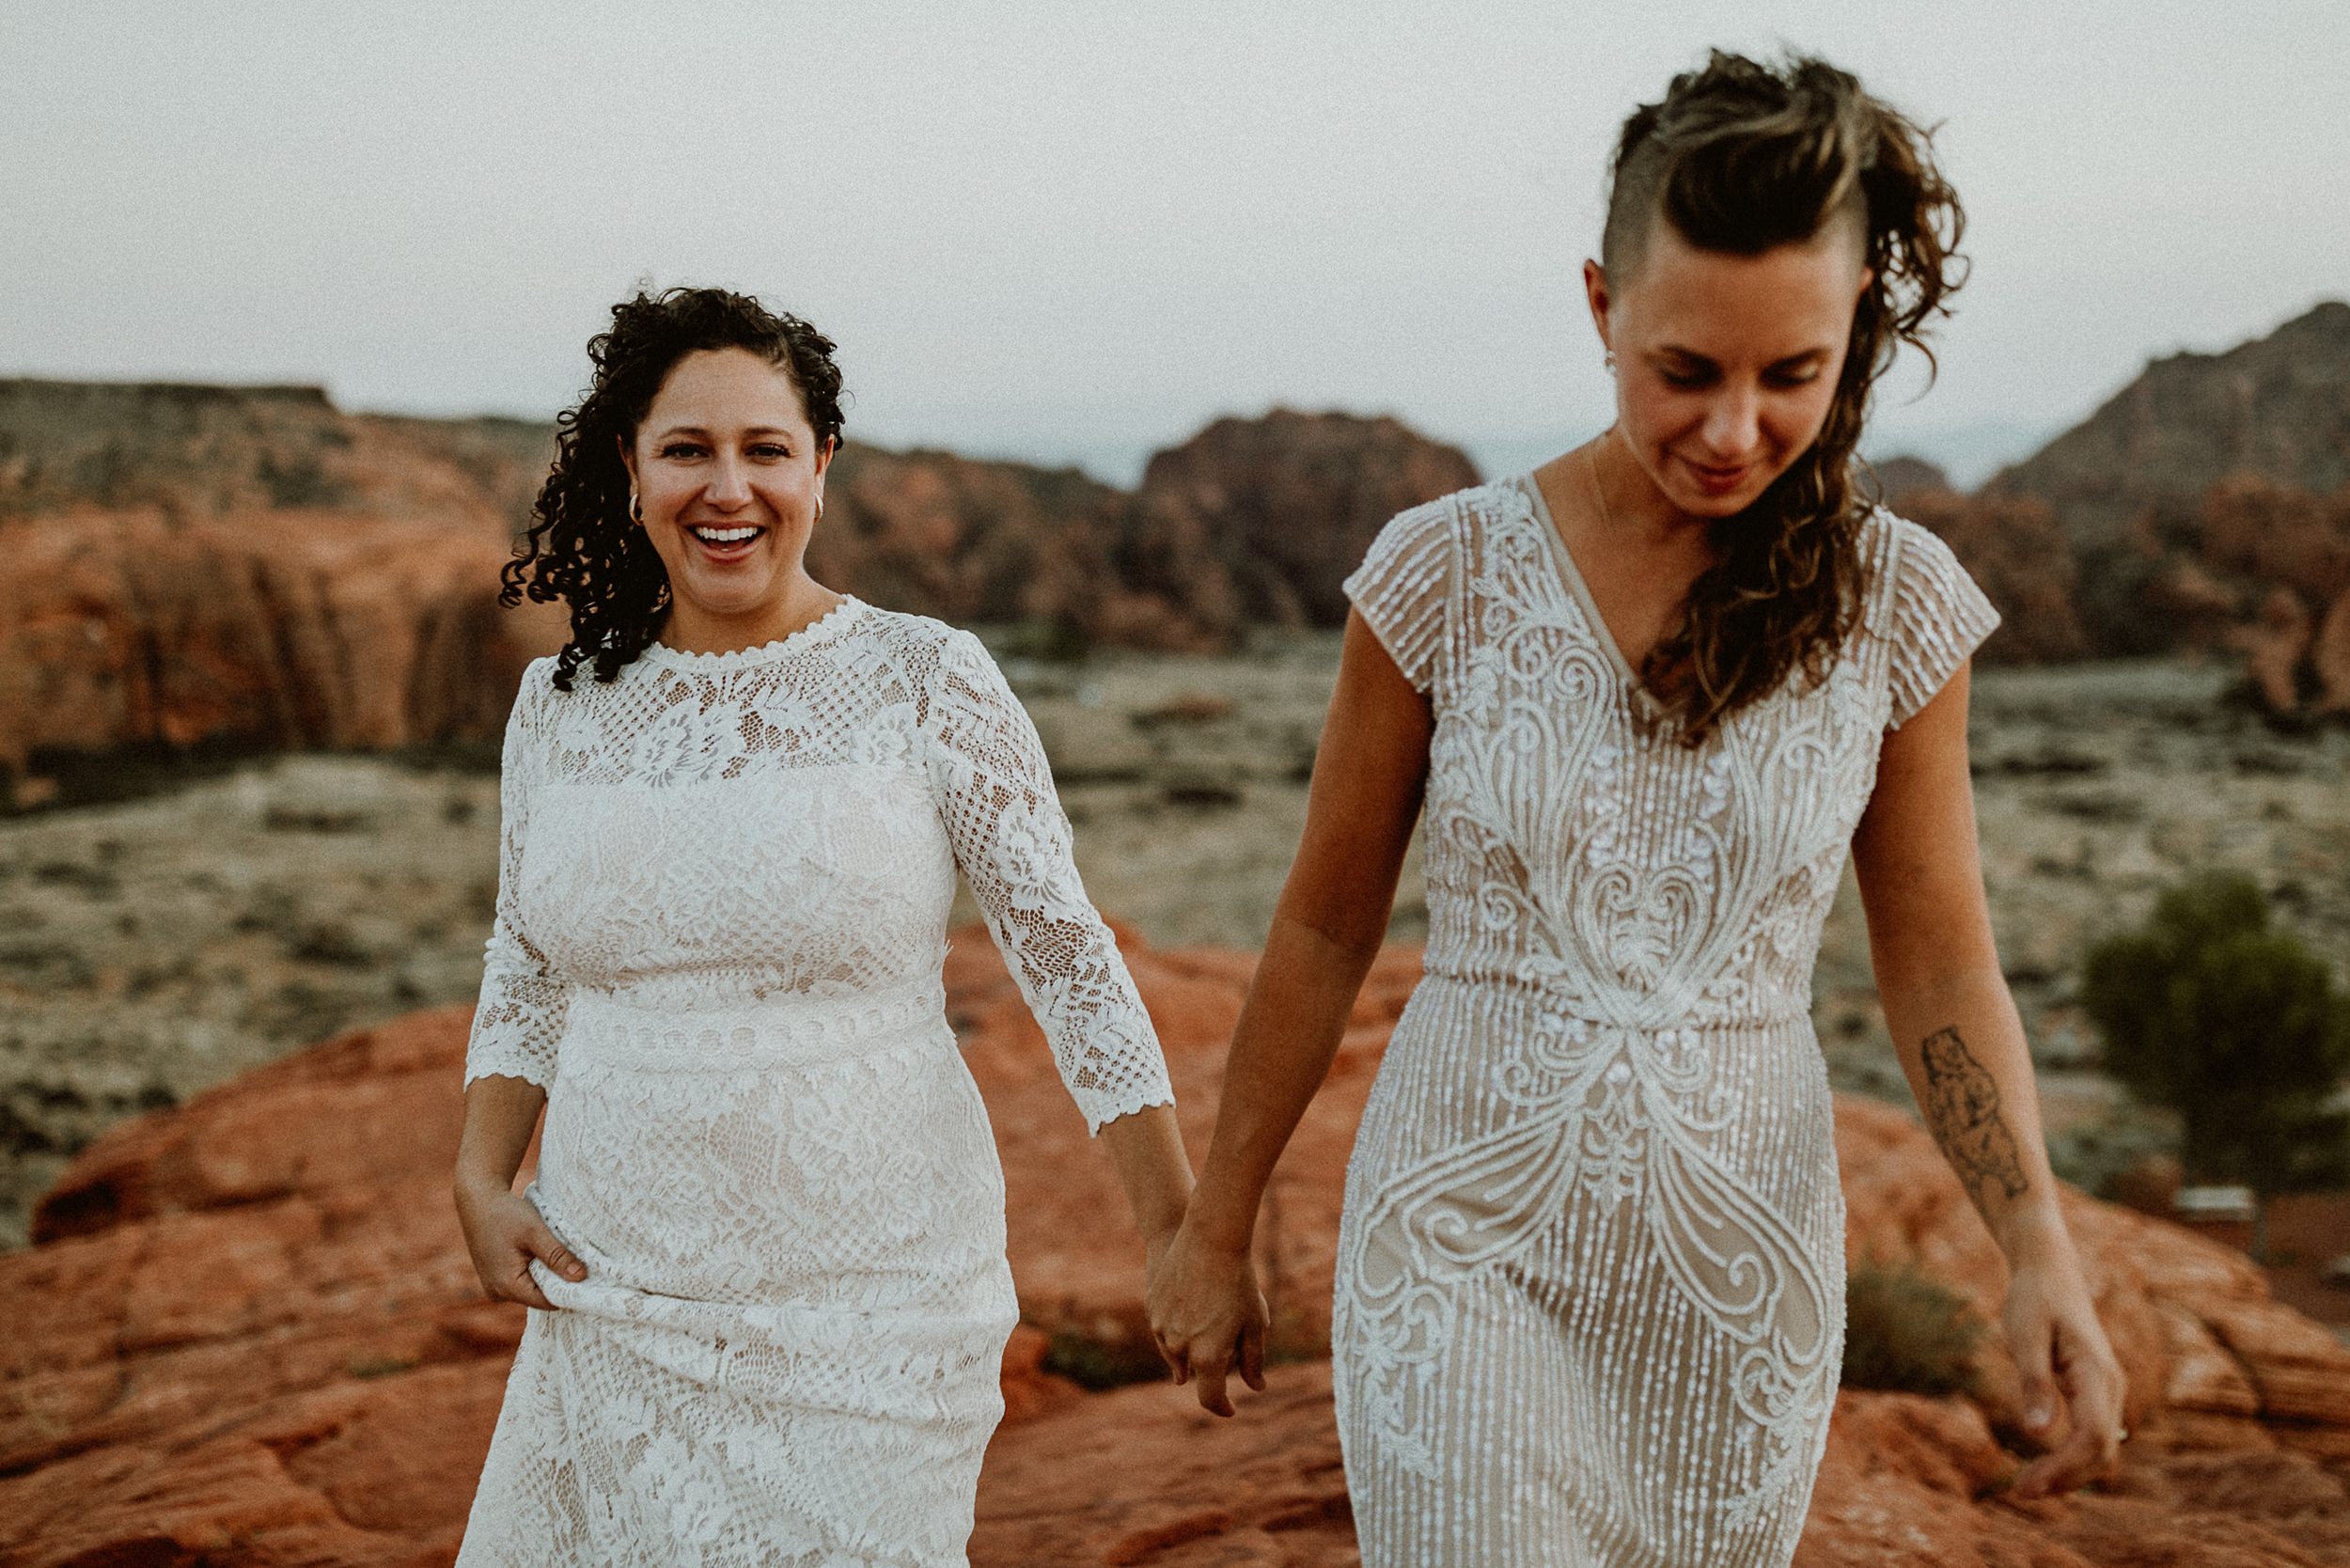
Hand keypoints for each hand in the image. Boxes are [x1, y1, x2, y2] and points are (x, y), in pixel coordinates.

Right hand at [454, 1176, 586, 1308]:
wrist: (478, 1199)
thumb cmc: (505, 1214)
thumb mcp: (535, 1232)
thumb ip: (557, 1256)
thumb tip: (580, 1278)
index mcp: (506, 1286)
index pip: (547, 1302)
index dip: (569, 1291)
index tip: (588, 1277)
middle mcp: (497, 1292)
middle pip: (539, 1296)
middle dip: (558, 1281)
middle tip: (578, 1263)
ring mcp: (495, 1286)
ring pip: (532, 1288)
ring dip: (546, 1273)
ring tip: (557, 1254)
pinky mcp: (495, 1277)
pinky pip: (522, 1280)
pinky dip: (535, 1269)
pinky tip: (541, 1252)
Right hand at [1146, 1218, 1270, 1416]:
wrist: (1210, 1239)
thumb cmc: (1239, 1282)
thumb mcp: (1253, 1323)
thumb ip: (1253, 1360)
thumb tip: (1257, 1387)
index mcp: (1208, 1356)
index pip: (1211, 1397)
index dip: (1222, 1407)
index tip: (1230, 1409)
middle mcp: (1181, 1347)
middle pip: (1195, 1372)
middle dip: (1210, 1365)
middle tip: (1230, 1338)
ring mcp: (1162, 1328)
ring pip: (1177, 1351)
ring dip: (1192, 1346)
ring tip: (1212, 1314)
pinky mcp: (1152, 1309)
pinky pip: (1164, 1330)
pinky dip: (1177, 1328)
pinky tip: (1193, 1305)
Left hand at [1999, 1237, 2126, 1498]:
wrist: (2049, 1271)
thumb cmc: (2033, 1298)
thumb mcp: (2024, 1334)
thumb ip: (2032, 1381)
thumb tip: (2036, 1431)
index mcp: (2096, 1373)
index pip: (2092, 1438)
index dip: (2064, 1468)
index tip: (2027, 1484)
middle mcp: (2111, 1386)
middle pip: (2102, 1451)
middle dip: (2066, 1478)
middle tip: (2021, 1491)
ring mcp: (2108, 1389)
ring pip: (2101, 1447)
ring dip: (2070, 1472)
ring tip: (2028, 1485)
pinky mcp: (2096, 1391)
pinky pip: (2093, 1434)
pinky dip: (2073, 1457)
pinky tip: (2044, 1466)